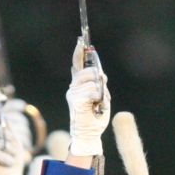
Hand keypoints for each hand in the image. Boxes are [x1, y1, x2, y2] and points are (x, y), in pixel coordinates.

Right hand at [0, 97, 32, 174]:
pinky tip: (8, 163)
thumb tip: (5, 117)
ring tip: (12, 159)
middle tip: (15, 147)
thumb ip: (10, 130)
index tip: (1, 93)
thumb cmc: (14, 160)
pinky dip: (5, 157)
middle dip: (8, 138)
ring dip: (8, 150)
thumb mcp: (16, 143)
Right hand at [64, 41, 110, 157]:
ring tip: (97, 103)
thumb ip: (100, 84)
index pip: (77, 64)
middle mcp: (73, 87)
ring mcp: (73, 93)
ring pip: (93, 80)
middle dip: (99, 79)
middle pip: (90, 71)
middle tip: (100, 94)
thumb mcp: (101, 97)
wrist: (88, 134)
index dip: (79, 52)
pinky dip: (98, 97)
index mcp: (78, 84)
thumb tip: (101, 75)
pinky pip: (93, 91)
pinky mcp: (76, 101)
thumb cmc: (95, 116)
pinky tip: (95, 105)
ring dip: (100, 91)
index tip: (80, 40)